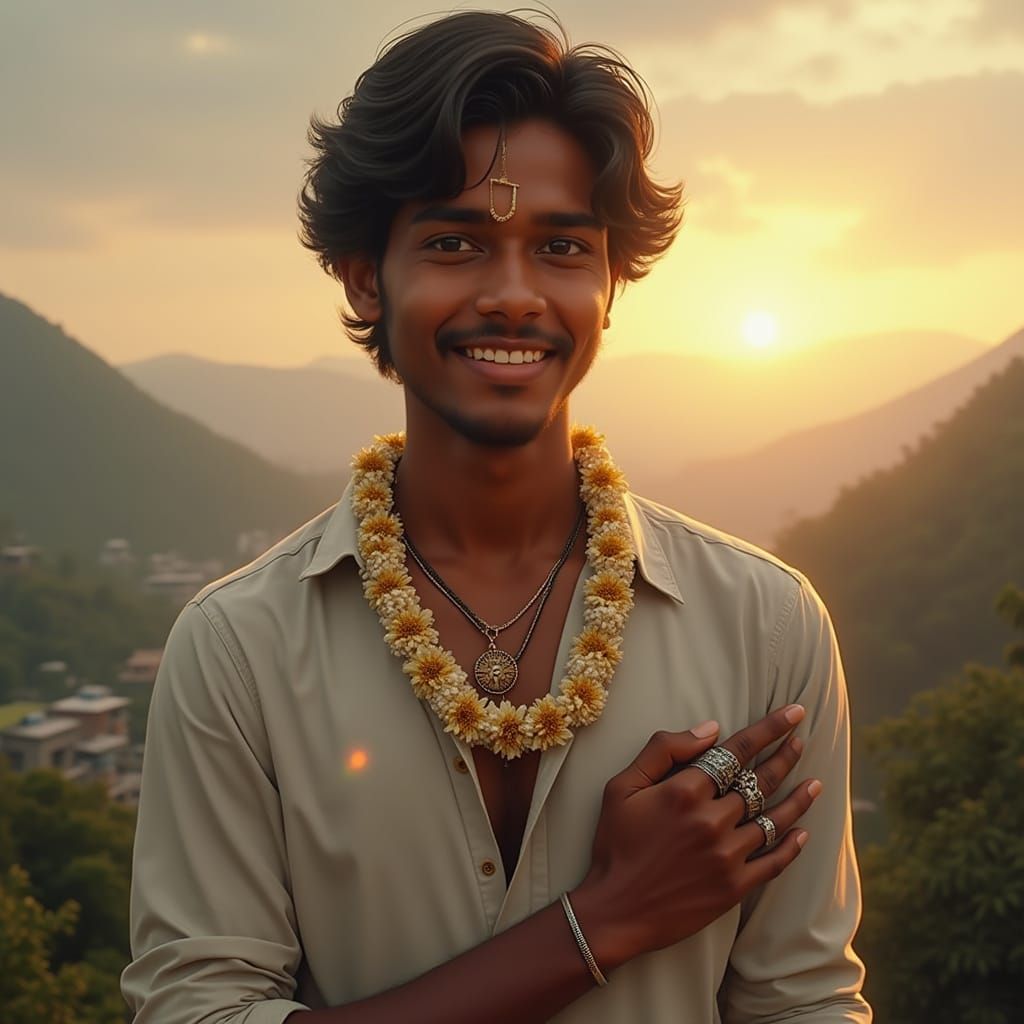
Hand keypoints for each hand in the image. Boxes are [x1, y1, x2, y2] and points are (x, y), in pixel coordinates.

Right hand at [572, 705, 820, 968]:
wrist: (616, 910)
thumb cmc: (615, 843)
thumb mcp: (621, 786)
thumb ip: (663, 750)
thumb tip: (711, 729)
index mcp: (684, 791)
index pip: (736, 751)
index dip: (769, 729)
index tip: (794, 713)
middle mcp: (711, 820)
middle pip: (760, 782)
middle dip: (785, 757)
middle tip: (801, 740)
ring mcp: (726, 856)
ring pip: (774, 820)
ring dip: (797, 798)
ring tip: (814, 783)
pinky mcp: (734, 887)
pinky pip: (774, 862)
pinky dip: (792, 846)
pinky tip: (802, 832)